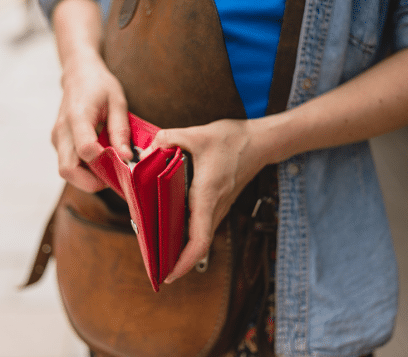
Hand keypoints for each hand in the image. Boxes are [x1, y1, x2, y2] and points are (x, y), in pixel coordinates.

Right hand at [51, 52, 133, 191]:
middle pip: (68, 170)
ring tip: (110, 168)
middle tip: (115, 176)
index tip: (123, 161)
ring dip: (88, 178)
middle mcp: (62, 131)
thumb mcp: (117, 102)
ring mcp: (56, 139)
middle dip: (92, 181)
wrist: (78, 74)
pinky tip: (101, 161)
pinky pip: (68, 165)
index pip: (85, 149)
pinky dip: (84, 171)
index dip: (105, 162)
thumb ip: (121, 131)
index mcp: (78, 116)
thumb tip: (127, 158)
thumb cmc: (99, 85)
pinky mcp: (58, 144)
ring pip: (66, 172)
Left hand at [144, 119, 267, 282]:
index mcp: (207, 194)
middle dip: (177, 261)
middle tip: (154, 268)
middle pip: (197, 244)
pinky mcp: (218, 203)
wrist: (260, 142)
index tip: (169, 274)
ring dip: (181, 249)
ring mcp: (219, 207)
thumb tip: (147, 152)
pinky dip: (187, 234)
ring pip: (200, 237)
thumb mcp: (196, 134)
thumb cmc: (233, 140)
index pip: (199, 239)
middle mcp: (215, 206)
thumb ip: (167, 139)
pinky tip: (169, 230)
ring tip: (157, 253)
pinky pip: (202, 225)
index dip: (185, 262)